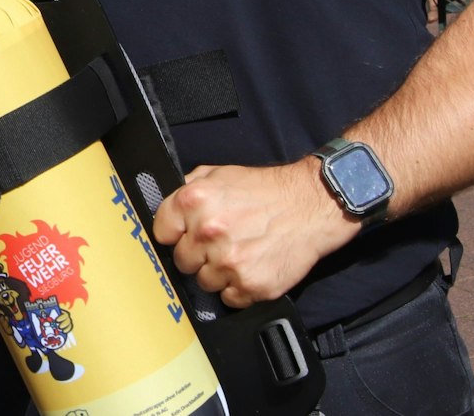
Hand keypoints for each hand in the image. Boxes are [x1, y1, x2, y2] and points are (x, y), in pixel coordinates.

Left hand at [150, 160, 360, 308]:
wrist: (311, 205)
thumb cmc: (265, 190)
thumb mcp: (220, 175)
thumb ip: (187, 189)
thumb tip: (166, 211)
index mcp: (193, 201)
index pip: (162, 233)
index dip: (176, 235)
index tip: (186, 236)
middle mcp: (207, 232)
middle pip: (182, 261)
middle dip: (198, 254)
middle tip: (220, 244)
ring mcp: (228, 262)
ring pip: (204, 282)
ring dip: (219, 273)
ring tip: (240, 253)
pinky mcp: (250, 285)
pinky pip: (228, 298)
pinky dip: (238, 288)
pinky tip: (252, 267)